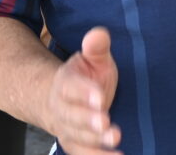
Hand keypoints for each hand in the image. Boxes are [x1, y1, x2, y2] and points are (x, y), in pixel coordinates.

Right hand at [46, 27, 121, 153]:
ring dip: (95, 140)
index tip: (99, 95)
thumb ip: (96, 48)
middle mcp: (63, 108)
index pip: (72, 87)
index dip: (84, 91)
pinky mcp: (75, 143)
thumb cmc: (85, 77)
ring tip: (114, 138)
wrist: (61, 99)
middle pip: (72, 115)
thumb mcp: (91, 59)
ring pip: (77, 136)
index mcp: (65, 83)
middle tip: (105, 121)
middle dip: (88, 119)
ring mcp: (67, 128)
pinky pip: (83, 153)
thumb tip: (98, 33)